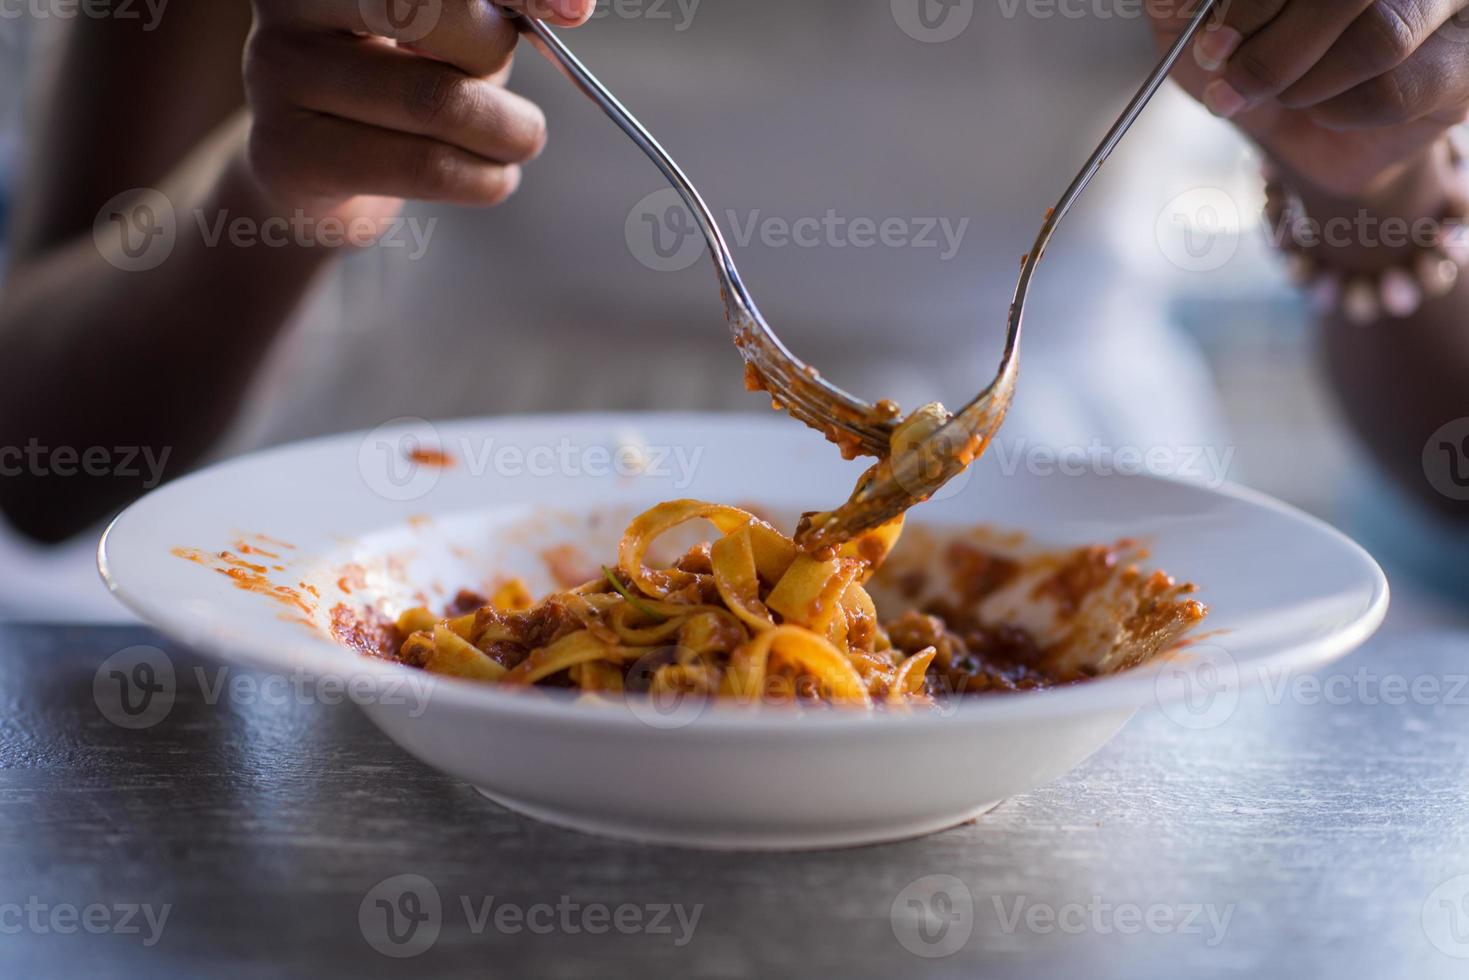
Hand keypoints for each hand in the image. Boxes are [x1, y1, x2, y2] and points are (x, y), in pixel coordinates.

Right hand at [243, 0, 593, 234]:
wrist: (313, 173)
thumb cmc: (398, 80)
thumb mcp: (451, 28)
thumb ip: (501, 7)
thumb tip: (572, 5)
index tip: (575, 9)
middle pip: (423, 8)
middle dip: (492, 54)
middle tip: (518, 90)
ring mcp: (276, 72)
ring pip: (434, 99)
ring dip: (506, 133)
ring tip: (517, 142)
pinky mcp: (287, 153)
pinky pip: (422, 164)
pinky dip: (483, 179)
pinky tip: (491, 178)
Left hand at [1152, 1, 1468, 197]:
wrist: (1306, 139)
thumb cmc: (1260, 65)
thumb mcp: (1199, 26)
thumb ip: (1184, 1)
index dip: (1253, 3)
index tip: (1213, 42)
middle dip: (1275, 48)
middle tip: (1232, 81)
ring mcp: (1452, 6)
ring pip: (1378, 35)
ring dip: (1305, 82)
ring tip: (1283, 95)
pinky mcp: (1463, 66)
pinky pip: (1396, 88)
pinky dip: (1340, 112)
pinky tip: (1329, 110)